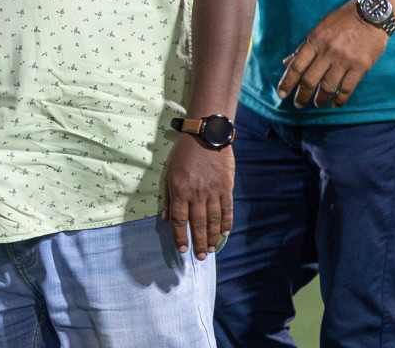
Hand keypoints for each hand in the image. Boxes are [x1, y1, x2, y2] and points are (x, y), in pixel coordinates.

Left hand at [163, 135, 233, 260]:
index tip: (183, 249)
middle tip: (201, 257)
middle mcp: (196, 194)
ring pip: (214, 220)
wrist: (206, 136)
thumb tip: (167, 219)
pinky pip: (227, 209)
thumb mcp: (170, 173)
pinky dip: (226, 223)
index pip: (180, 219)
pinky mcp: (226, 188)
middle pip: (198, 224)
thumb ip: (169, 197)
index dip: (181, 236)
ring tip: (212, 250)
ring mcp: (213, 191)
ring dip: (213, 237)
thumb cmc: (184, 154)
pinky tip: (225, 233)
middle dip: (199, 242)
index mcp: (180, 190)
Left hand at [277, 1, 388, 107]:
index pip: (296, 66)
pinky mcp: (360, 67)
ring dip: (320, 99)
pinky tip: (335, 104)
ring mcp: (344, 60)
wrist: (372, 14)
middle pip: (310, 80)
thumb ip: (304, 47)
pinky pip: (347, 88)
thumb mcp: (319, 29)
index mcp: (314, 41)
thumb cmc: (342, 20)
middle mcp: (327, 52)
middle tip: (298, 104)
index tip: (281, 94)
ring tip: (317, 104)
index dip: (287, 82)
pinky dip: (340, 99)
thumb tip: (288, 62)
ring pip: (328, 86)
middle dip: (302, 95)